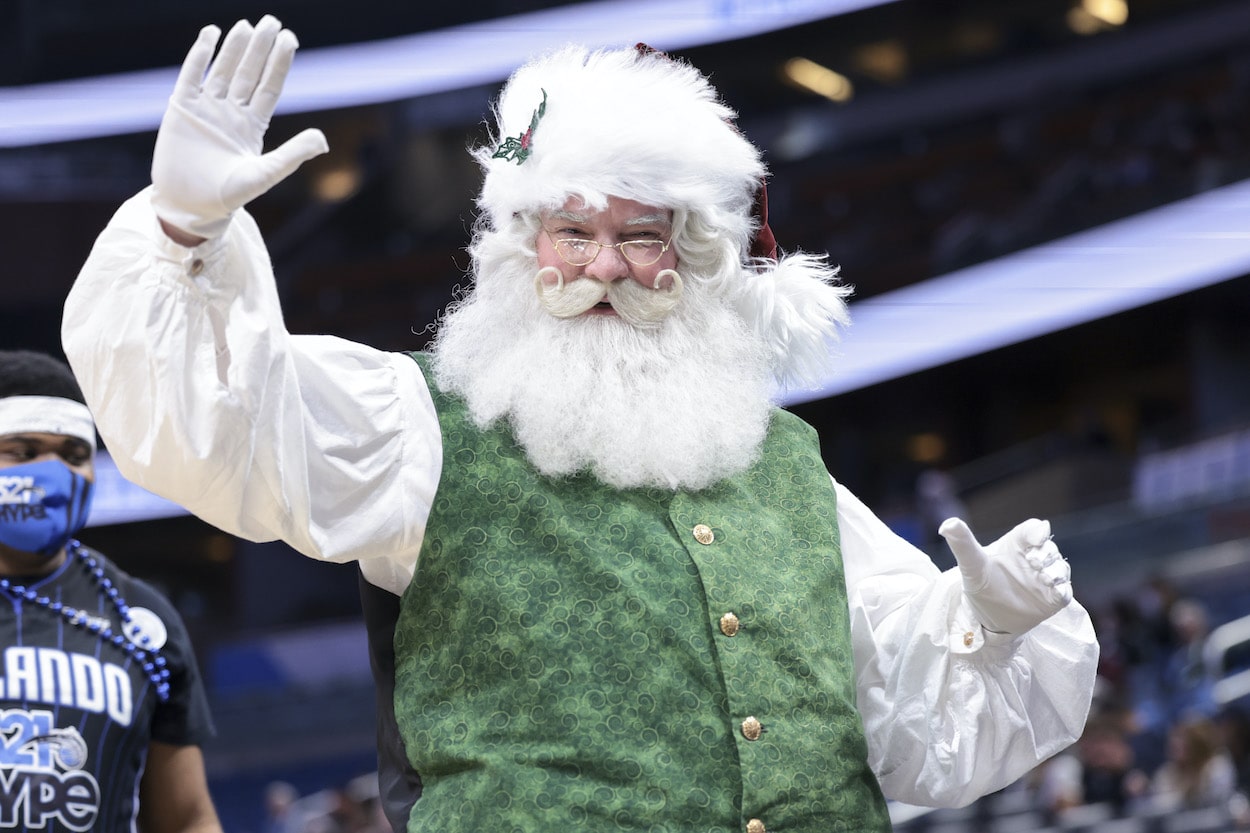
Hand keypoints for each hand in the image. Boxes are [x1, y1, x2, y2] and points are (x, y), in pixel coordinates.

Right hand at [151, 15, 328, 239]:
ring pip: (223, 70)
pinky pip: (192, 75)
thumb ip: (292, 155)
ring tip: (247, 25)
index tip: (290, 39)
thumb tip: (323, 139)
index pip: (270, 87)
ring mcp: (206, 108)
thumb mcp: (264, 175)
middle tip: (272, 20)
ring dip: (234, 47)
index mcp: (253, 125)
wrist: (190, 207)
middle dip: (260, 47)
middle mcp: (231, 112)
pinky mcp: (181, 108)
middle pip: (249, 72)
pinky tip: (211, 34)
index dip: (280, 63)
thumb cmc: (228, 196)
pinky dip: (200, 55)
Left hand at [939, 517, 1071, 635]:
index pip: (1032, 530)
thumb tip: (947, 523)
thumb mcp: (970, 564)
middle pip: (1049, 548)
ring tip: (1046, 577)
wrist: (987, 616)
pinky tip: (1056, 593)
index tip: (1037, 536)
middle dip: (1046, 553)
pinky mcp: (1053, 597)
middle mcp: (1034, 558)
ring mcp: (1046, 578)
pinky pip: (1065, 592)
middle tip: (1035, 561)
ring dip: (1057, 571)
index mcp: (1016, 544)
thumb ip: (962, 543)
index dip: (1036, 530)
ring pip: (1060, 568)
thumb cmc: (981, 583)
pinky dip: (1063, 590)